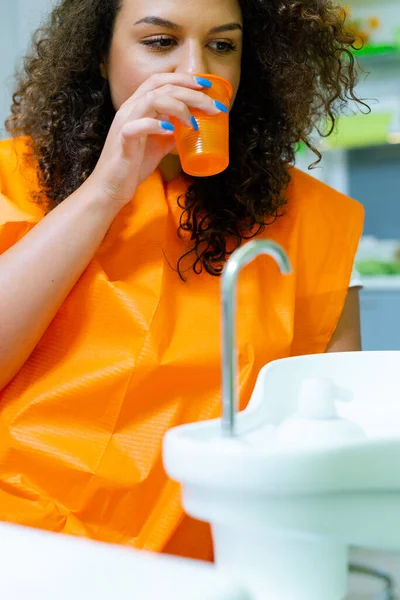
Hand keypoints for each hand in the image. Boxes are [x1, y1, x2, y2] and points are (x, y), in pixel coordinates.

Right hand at [87, 73, 222, 207]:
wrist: (111, 186)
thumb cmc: (134, 165)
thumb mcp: (159, 145)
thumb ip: (173, 133)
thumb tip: (194, 129)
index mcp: (137, 106)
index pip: (161, 80)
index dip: (184, 79)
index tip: (207, 86)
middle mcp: (130, 108)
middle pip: (162, 86)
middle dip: (191, 92)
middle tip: (212, 106)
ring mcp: (125, 122)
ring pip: (152, 99)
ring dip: (178, 106)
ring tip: (193, 122)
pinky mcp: (123, 140)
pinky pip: (138, 126)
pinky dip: (156, 125)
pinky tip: (170, 131)